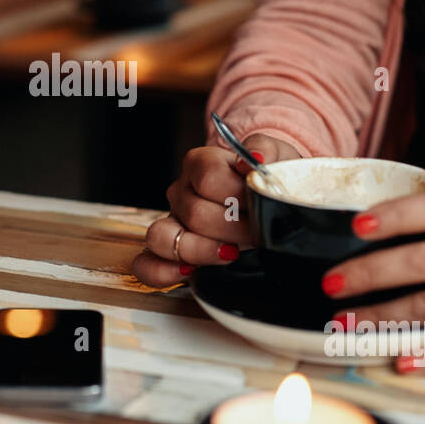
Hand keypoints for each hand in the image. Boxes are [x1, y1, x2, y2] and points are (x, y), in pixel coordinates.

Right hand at [131, 134, 298, 286]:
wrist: (266, 203)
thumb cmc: (267, 181)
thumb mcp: (276, 157)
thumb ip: (265, 151)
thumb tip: (254, 160)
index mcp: (201, 163)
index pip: (209, 178)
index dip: (239, 196)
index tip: (260, 204)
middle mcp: (181, 191)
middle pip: (194, 213)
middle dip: (234, 230)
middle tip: (258, 233)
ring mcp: (172, 222)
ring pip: (162, 237)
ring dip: (201, 250)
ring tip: (230, 253)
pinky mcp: (169, 252)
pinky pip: (148, 264)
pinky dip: (164, 271)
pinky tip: (190, 272)